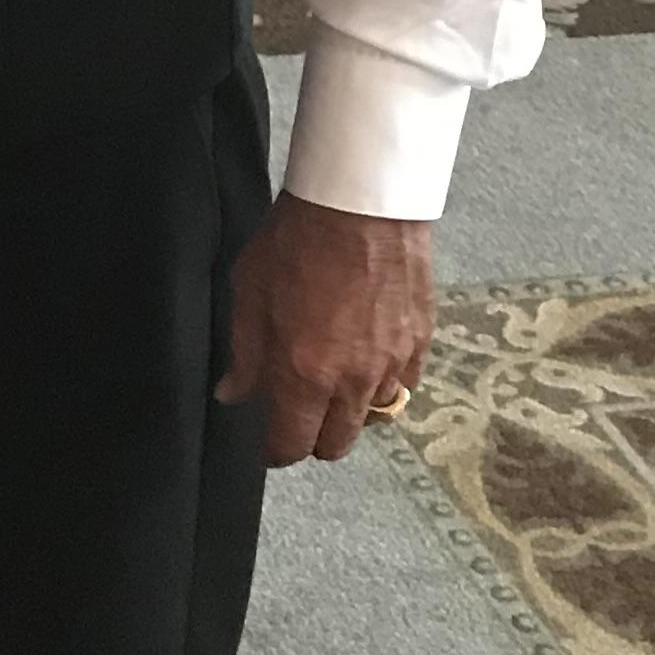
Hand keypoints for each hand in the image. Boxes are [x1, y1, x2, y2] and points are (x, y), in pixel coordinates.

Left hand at [217, 193, 433, 467]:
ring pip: (374, 418)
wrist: (360, 203)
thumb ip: (245, 353)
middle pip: (337, 444)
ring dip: (350, 413)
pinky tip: (368, 364)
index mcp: (304, 375)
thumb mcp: (250, 293)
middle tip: (298, 417)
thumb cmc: (294, 242)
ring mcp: (393, 364)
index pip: (292, 444)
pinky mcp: (421, 342)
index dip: (276, 452)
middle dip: (313, 439)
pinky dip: (384, 386)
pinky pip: (404, 386)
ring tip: (334, 388)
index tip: (268, 445)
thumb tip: (234, 395)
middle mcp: (353, 382)